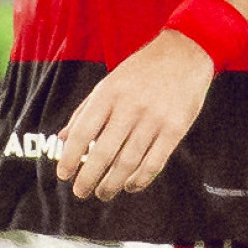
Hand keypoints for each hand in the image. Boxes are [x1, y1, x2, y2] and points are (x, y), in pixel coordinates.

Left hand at [56, 30, 212, 201]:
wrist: (184, 54)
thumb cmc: (141, 71)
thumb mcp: (108, 84)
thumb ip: (85, 111)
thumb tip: (63, 139)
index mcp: (108, 95)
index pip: (82, 133)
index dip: (70, 158)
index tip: (64, 175)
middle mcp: (129, 107)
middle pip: (103, 153)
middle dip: (88, 178)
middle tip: (81, 192)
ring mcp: (154, 119)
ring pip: (128, 162)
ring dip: (112, 184)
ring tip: (103, 193)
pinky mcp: (175, 129)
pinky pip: (155, 162)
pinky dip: (140, 179)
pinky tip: (130, 186)